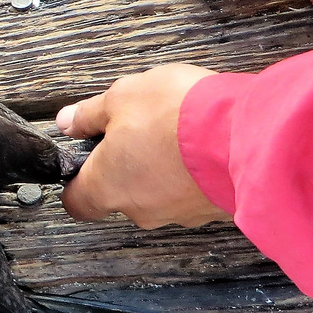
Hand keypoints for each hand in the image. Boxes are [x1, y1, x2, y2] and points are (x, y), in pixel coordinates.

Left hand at [56, 65, 230, 228]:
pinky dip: (192, 173)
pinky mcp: (212, 211)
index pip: (77, 203)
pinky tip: (201, 144)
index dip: (77, 180)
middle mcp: (139, 210)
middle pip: (120, 194)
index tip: (85, 158)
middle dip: (126, 165)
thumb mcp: (122, 97)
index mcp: (106, 187)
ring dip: (162, 167)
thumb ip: (90, 114)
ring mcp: (178, 214)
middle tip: (137, 130)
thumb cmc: (176, 115)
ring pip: (158, 193)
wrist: (244, 135)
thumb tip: (67, 122)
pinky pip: (192, 192)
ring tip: (176, 131)